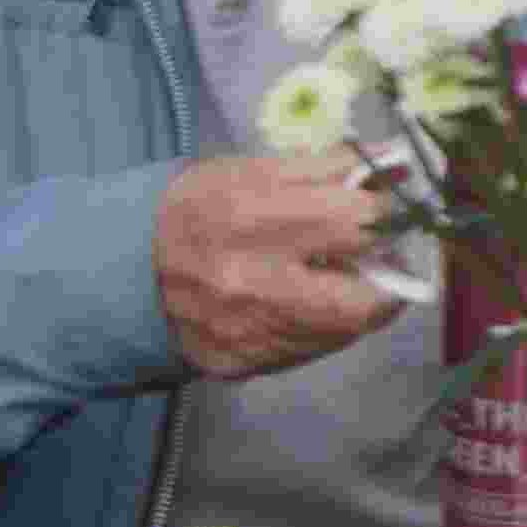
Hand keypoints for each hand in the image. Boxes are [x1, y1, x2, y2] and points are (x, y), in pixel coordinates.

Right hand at [157, 153, 405, 377]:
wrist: (127, 268)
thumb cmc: (198, 208)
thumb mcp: (256, 171)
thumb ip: (331, 169)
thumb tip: (399, 161)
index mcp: (257, 220)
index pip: (360, 224)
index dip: (386, 215)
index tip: (386, 210)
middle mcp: (253, 285)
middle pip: (364, 302)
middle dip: (388, 280)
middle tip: (383, 260)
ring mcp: (247, 334)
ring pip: (343, 334)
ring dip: (357, 305)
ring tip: (341, 278)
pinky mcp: (241, 365)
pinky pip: (309, 351)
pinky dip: (322, 327)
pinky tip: (306, 302)